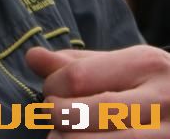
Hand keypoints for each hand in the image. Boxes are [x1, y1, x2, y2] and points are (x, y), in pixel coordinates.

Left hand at [26, 45, 169, 135]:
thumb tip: (32, 57)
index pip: (77, 77)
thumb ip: (78, 63)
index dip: (51, 87)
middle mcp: (158, 101)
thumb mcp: (124, 64)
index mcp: (144, 65)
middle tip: (53, 118)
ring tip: (60, 138)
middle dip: (57, 118)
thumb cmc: (152, 85)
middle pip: (84, 115)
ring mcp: (163, 136)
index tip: (50, 93)